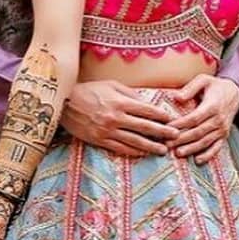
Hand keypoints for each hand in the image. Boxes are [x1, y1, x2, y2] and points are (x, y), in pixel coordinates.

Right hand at [61, 80, 177, 157]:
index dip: (161, 116)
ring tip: (163, 151)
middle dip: (163, 133)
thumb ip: (130, 94)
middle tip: (175, 137)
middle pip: (145, 127)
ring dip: (151, 146)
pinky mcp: (99, 140)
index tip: (172, 120)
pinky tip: (143, 153)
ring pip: (135, 141)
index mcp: (120, 102)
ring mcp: (107, 131)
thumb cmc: (89, 90)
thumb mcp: (111, 85)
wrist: (63, 104)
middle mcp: (116, 117)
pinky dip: (133, 152)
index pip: (147, 110)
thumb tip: (147, 102)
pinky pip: (120, 148)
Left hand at [167, 75, 238, 163]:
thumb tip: (176, 98)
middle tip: (167, 144)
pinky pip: (216, 147)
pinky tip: (197, 160)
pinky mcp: (224, 135)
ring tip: (177, 153)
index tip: (167, 128)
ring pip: (205, 141)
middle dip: (181, 139)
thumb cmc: (215, 86)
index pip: (194, 118)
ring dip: (191, 148)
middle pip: (198, 132)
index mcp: (213, 106)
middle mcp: (219, 119)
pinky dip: (208, 155)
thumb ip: (190, 88)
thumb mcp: (203, 79)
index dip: (180, 124)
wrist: (235, 92)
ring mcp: (222, 129)